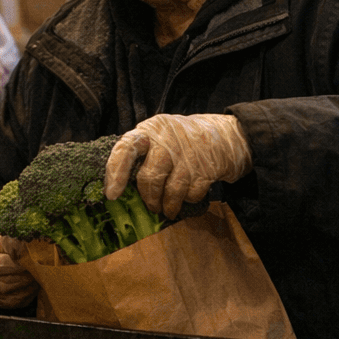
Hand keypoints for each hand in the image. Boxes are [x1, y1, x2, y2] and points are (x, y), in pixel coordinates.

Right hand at [0, 220, 37, 307]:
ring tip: (38, 280)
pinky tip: (32, 289)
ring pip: (2, 296)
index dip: (13, 267)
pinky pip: (5, 302)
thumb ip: (15, 238)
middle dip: (21, 280)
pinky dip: (21, 298)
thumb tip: (28, 249)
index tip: (30, 263)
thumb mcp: (7, 227)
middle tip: (39, 274)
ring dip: (23, 290)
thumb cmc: (2, 229)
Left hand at [104, 113, 252, 218]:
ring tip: (168, 209)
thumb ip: (142, 153)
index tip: (112, 194)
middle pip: (150, 176)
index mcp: (151, 129)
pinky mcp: (207, 169)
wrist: (227, 134)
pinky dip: (188, 200)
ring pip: (171, 190)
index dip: (116, 172)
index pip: (126, 148)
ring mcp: (189, 154)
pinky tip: (188, 195)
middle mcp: (168, 139)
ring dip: (168, 205)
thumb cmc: (184, 139)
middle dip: (148, 198)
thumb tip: (119, 185)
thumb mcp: (160, 135)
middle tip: (151, 206)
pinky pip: (191, 194)